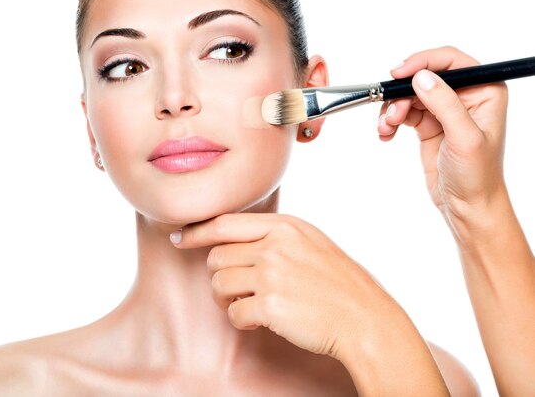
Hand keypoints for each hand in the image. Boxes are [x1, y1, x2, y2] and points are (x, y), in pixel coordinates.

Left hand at [172, 213, 405, 359]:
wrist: (364, 318)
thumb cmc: (338, 283)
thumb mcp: (310, 242)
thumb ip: (274, 236)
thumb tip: (231, 240)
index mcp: (285, 227)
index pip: (226, 222)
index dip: (197, 231)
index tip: (180, 237)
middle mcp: (275, 246)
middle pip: (217, 256)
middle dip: (219, 275)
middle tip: (234, 290)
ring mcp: (272, 274)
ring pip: (219, 284)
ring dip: (226, 299)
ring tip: (248, 306)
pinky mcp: (270, 305)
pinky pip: (234, 313)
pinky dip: (240, 321)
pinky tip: (258, 322)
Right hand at [377, 46, 508, 229]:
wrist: (467, 206)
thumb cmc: (477, 176)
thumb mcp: (464, 138)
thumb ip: (445, 104)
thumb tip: (422, 77)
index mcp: (485, 91)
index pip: (451, 61)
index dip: (422, 62)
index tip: (399, 74)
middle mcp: (465, 96)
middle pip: (423, 77)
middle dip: (402, 93)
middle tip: (391, 113)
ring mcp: (444, 110)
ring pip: (409, 94)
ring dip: (392, 109)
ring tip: (386, 128)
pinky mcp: (428, 124)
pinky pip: (403, 111)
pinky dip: (390, 120)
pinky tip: (386, 134)